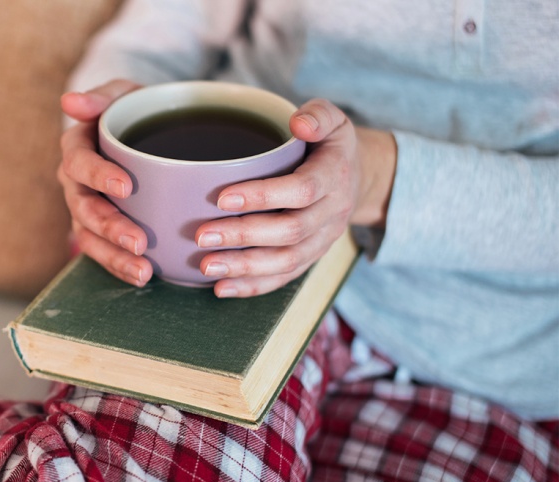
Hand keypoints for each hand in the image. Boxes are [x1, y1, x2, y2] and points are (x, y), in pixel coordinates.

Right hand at [58, 79, 154, 286]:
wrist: (150, 132)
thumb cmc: (136, 111)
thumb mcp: (124, 95)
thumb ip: (100, 97)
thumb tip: (69, 101)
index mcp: (76, 147)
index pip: (79, 163)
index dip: (99, 176)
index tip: (126, 187)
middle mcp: (75, 182)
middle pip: (84, 208)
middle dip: (110, 227)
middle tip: (139, 242)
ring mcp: (84, 209)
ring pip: (90, 238)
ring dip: (114, 257)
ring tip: (144, 272)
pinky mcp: (99, 230)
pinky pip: (103, 253)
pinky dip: (120, 267)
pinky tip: (143, 277)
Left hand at [195, 98, 396, 297]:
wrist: (358, 179)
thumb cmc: (331, 145)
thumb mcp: (334, 119)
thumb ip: (319, 114)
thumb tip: (299, 123)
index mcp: (334, 176)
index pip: (301, 190)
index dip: (263, 196)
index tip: (222, 197)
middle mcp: (331, 213)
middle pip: (289, 231)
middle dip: (243, 236)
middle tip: (201, 235)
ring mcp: (322, 241)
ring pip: (286, 261)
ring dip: (244, 267)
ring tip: (206, 266)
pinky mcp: (310, 258)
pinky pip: (283, 278)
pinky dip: (252, 287)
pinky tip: (221, 288)